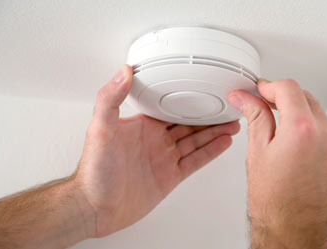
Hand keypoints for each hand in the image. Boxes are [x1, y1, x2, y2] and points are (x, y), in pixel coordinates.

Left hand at [75, 65, 239, 236]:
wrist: (96, 207)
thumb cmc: (94, 171)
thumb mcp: (100, 129)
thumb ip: (110, 99)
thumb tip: (122, 72)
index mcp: (142, 126)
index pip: (170, 107)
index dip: (188, 99)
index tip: (203, 89)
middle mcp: (155, 141)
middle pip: (188, 124)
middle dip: (208, 116)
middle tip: (227, 107)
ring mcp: (163, 159)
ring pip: (195, 141)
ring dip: (214, 132)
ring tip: (233, 123)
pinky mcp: (169, 177)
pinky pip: (195, 161)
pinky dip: (210, 152)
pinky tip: (223, 144)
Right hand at [228, 79, 326, 248]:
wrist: (293, 233)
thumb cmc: (273, 201)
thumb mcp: (257, 152)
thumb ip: (254, 117)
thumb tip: (245, 98)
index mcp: (301, 130)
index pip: (288, 88)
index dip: (269, 86)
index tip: (259, 91)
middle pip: (306, 98)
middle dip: (284, 98)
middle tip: (264, 106)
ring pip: (319, 116)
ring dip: (299, 115)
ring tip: (279, 132)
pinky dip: (312, 133)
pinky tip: (297, 148)